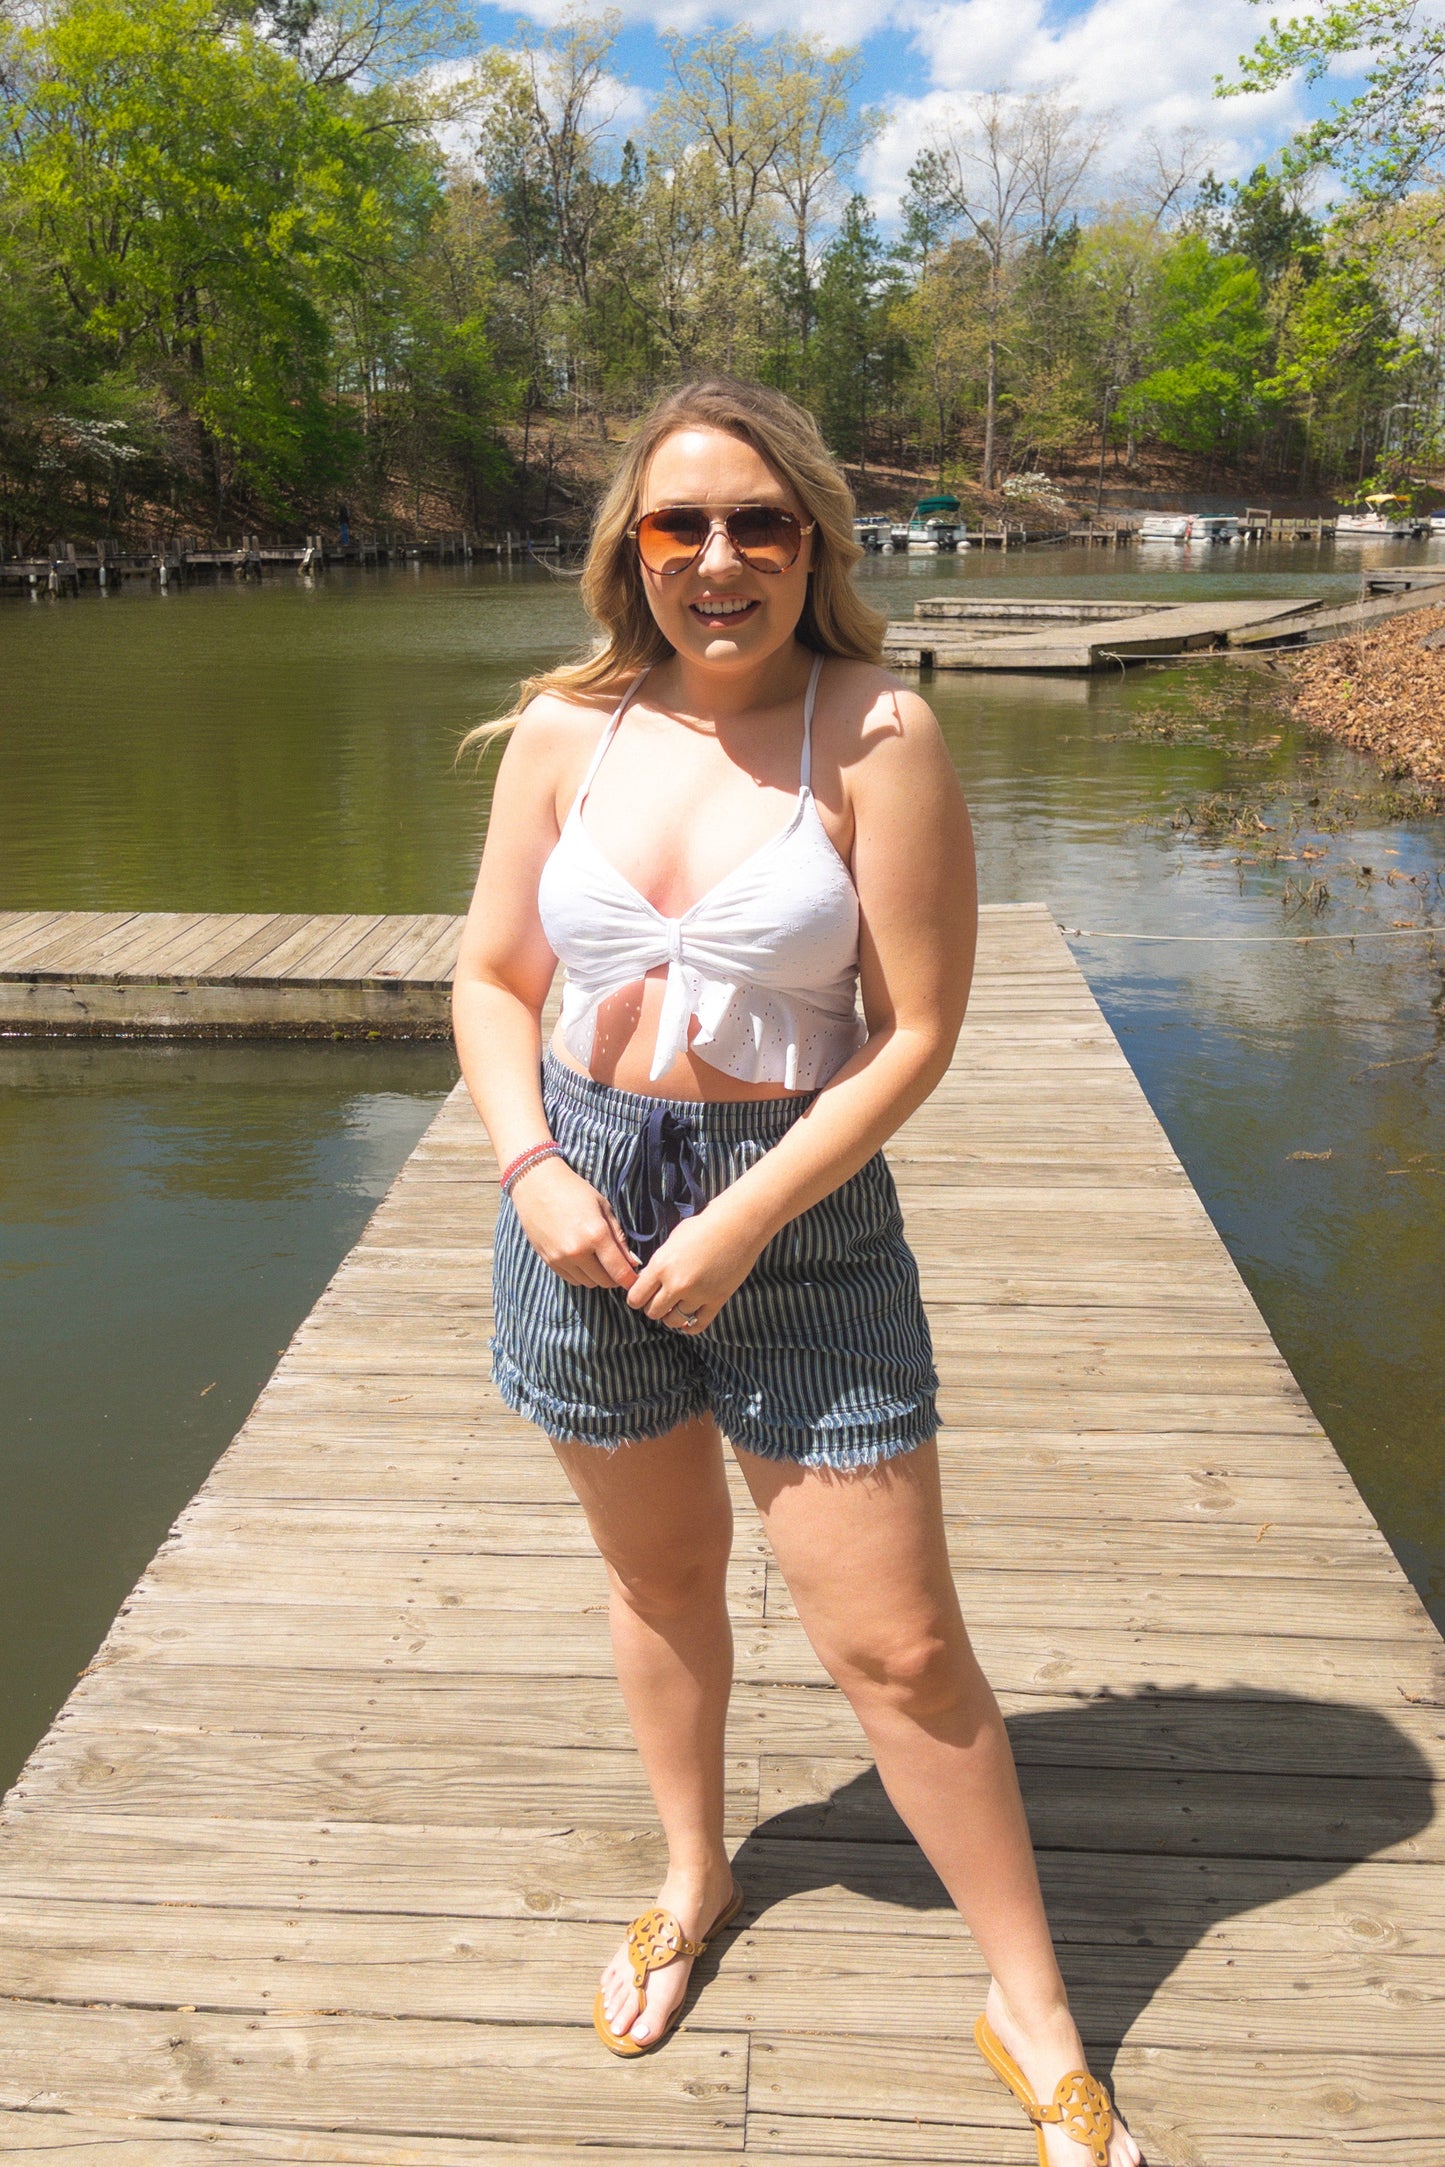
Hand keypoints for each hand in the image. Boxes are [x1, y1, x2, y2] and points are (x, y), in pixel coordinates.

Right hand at [509, 1158, 639, 1289]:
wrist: (536, 1185)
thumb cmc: (574, 1190)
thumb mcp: (603, 1207)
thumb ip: (619, 1237)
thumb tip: (633, 1262)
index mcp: (596, 1235)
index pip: (619, 1271)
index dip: (630, 1279)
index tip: (635, 1279)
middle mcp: (577, 1251)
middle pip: (604, 1281)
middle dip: (615, 1277)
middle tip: (618, 1266)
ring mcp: (560, 1258)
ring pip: (588, 1283)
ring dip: (597, 1276)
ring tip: (598, 1259)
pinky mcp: (548, 1261)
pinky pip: (572, 1279)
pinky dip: (581, 1275)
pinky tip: (583, 1259)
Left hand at [625, 1196, 766, 1332]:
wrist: (738, 1225)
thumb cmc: (703, 1226)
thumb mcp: (672, 1241)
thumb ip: (658, 1263)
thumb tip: (647, 1281)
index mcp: (661, 1266)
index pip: (635, 1298)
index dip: (636, 1298)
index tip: (640, 1296)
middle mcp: (677, 1284)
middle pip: (652, 1312)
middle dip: (653, 1307)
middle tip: (659, 1299)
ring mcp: (698, 1294)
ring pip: (672, 1321)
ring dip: (670, 1316)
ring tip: (674, 1307)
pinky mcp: (717, 1300)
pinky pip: (697, 1325)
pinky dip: (689, 1326)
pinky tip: (687, 1320)